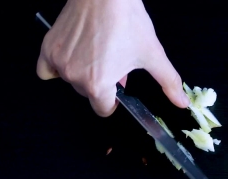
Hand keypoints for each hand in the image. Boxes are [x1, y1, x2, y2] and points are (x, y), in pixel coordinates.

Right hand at [36, 0, 188, 116]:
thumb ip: (168, 83)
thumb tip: (181, 102)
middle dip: (101, 82)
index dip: (114, 100)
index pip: (103, 109)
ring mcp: (58, 61)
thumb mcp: (153, 55)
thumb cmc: (127, 21)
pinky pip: (46, 70)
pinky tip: (73, 56)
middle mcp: (74, 76)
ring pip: (70, 81)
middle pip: (87, 94)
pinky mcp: (48, 48)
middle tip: (112, 62)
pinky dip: (57, 66)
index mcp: (98, 84)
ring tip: (97, 53)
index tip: (119, 86)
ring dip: (82, 73)